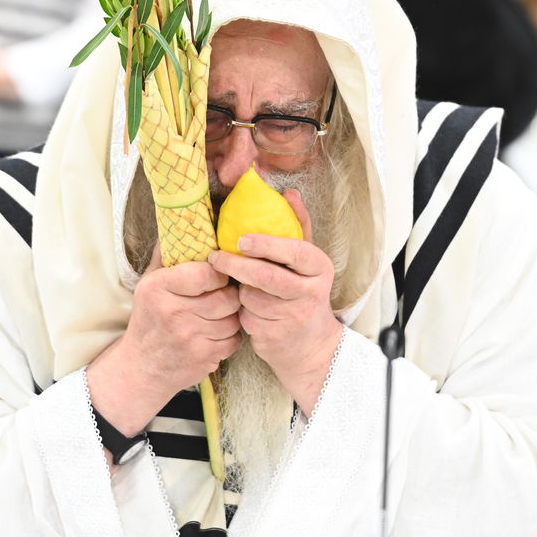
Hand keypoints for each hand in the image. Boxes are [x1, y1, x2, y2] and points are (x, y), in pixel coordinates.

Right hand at [88, 244, 241, 433]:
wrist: (141, 367)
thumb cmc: (148, 319)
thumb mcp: (148, 284)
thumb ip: (166, 254)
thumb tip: (181, 220)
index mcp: (159, 288)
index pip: (206, 272)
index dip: (219, 272)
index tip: (218, 274)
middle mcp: (174, 312)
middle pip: (226, 297)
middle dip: (230, 295)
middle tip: (224, 293)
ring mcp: (190, 338)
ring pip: (234, 319)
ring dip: (232, 316)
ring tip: (219, 313)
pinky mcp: (203, 358)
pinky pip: (234, 340)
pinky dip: (230, 336)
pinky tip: (217, 332)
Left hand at [207, 190, 341, 414]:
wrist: (311, 345)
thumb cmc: (303, 291)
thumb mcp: (306, 261)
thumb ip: (298, 225)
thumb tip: (289, 191)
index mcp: (320, 268)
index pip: (295, 251)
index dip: (266, 244)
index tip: (241, 240)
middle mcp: (311, 293)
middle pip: (267, 276)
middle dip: (237, 265)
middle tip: (217, 256)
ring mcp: (293, 318)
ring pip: (252, 296)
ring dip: (241, 292)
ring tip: (247, 289)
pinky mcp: (275, 337)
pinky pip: (246, 317)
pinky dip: (242, 312)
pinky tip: (252, 311)